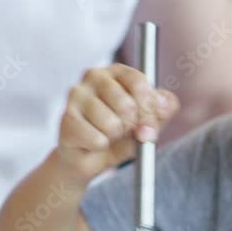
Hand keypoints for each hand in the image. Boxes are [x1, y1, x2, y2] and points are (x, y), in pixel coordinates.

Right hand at [56, 63, 179, 186]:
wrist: (90, 158)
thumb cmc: (120, 134)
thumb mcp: (148, 122)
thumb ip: (163, 111)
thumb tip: (164, 106)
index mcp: (118, 71)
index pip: (139, 83)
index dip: (149, 109)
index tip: (149, 125)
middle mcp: (94, 76)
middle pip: (127, 105)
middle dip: (132, 127)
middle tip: (125, 132)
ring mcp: (77, 95)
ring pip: (112, 124)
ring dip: (115, 138)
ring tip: (106, 136)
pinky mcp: (66, 118)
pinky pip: (97, 139)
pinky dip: (100, 147)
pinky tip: (92, 143)